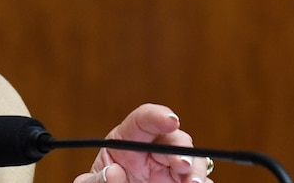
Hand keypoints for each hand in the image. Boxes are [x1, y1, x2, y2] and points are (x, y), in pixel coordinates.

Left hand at [72, 104, 213, 182]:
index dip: (157, 115)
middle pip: (173, 138)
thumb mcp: (91, 182)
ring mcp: (167, 168)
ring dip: (196, 167)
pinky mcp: (179, 182)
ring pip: (191, 158)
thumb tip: (113, 171)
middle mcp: (150, 150)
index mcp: (126, 141)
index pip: (142, 120)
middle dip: (182, 148)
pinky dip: (202, 180)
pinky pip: (199, 178)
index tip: (171, 120)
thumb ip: (96, 178)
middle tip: (182, 166)